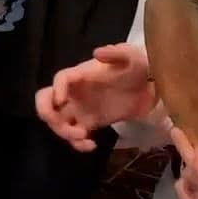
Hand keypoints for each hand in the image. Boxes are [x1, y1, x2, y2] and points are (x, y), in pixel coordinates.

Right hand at [35, 44, 156, 151]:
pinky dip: (78, 144)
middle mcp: (76, 92)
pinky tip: (91, 145)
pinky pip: (76, 136)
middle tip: (58, 123)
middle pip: (46, 99)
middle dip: (45, 112)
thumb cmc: (139, 67)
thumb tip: (97, 53)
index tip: (62, 101)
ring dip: (64, 132)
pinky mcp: (90, 123)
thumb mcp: (133, 56)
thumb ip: (118, 52)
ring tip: (83, 137)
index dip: (56, 89)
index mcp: (82, 74)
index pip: (61, 79)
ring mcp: (81, 109)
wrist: (152, 87)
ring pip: (57, 121)